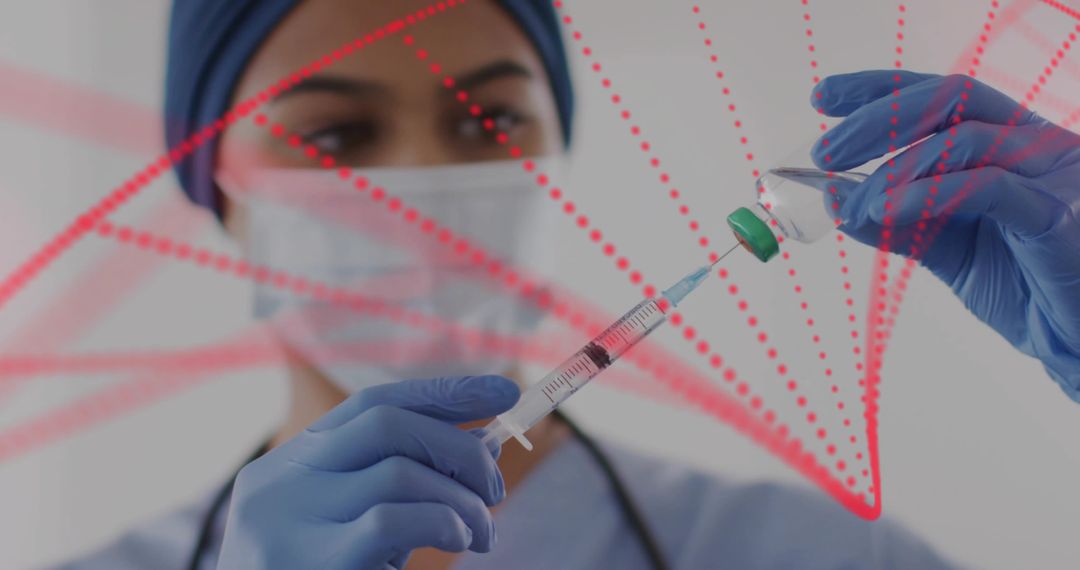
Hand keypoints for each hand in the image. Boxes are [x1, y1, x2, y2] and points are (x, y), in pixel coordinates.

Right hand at [216, 375, 519, 568]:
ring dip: (461, 498)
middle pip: (386, 422)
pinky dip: (442, 520)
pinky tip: (458, 538)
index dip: (443, 392)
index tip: (505, 390)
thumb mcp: (349, 524)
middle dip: (459, 445)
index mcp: (290, 463)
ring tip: (482, 533)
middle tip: (494, 488)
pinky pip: (391, 519)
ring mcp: (290, 521)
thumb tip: (482, 447)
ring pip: (399, 472)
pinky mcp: (310, 563)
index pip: (372, 403)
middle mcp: (282, 481)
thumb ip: (399, 484)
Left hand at [810, 70, 1079, 401]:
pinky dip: (931, 193)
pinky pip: (989, 186)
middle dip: (877, 117)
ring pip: (965, 137)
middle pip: (950, 98)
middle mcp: (1033, 145)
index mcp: (1008, 145)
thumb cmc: (1026, 292)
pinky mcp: (1056, 214)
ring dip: (896, 168)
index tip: (823, 97)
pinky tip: (890, 210)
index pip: (939, 98)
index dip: (880, 89)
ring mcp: (1051, 173)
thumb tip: (836, 195)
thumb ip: (895, 222)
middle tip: (825, 151)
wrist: (1076, 344)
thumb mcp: (944, 249)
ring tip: (858, 202)